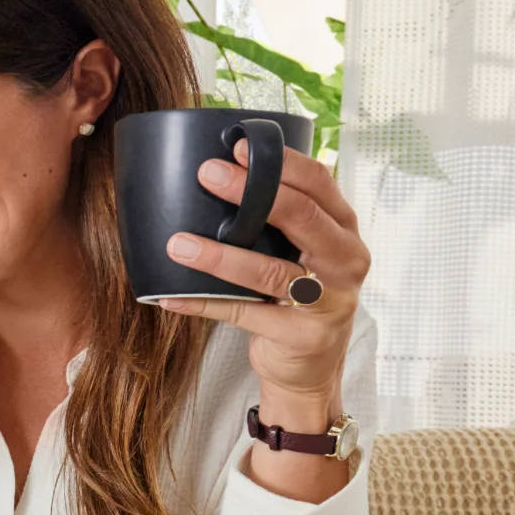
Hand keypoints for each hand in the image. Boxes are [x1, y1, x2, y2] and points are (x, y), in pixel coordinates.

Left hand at [156, 142, 367, 418]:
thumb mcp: (305, 251)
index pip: (321, 184)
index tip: (238, 147)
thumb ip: (282, 219)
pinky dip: (203, 305)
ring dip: (220, 256)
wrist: (311, 367)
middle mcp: (345, 262)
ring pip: (271, 271)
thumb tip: (219, 172)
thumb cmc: (299, 296)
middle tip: (208, 174)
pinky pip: (243, 316)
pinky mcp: (300, 336)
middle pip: (302, 218)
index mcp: (344, 230)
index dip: (282, 162)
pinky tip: (168, 297)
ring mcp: (327, 301)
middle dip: (253, 193)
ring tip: (177, 244)